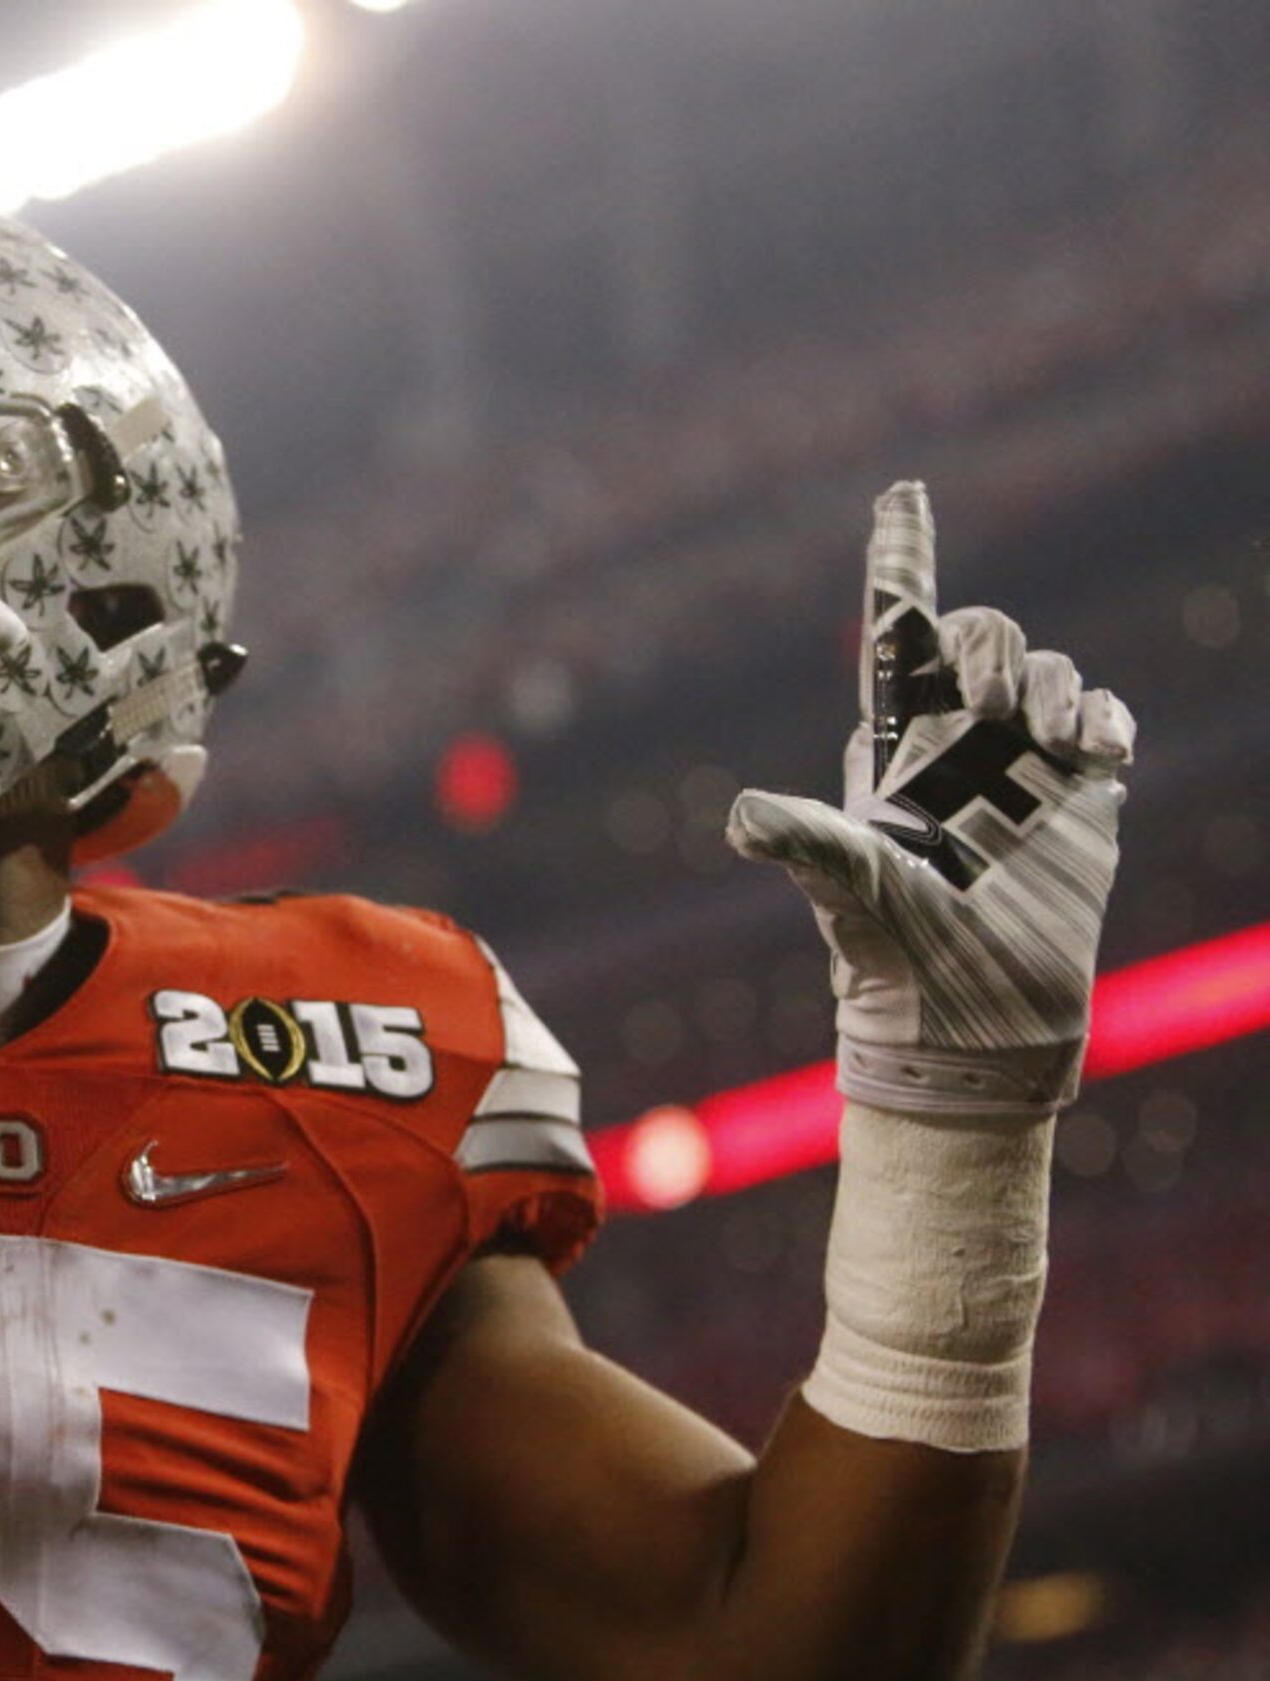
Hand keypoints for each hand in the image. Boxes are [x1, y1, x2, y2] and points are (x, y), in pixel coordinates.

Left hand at [726, 482, 1135, 1115]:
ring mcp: (1018, 764)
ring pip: (1049, 670)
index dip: (902, 559)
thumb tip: (741, 813)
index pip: (896, 632)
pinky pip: (1102, 718)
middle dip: (998, 647)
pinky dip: (1105, 719)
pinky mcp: (1077, 795)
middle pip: (983, 635)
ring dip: (1059, 690)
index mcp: (890, 746)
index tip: (903, 491)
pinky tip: (1096, 756)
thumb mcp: (849, 892)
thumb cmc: (896, 958)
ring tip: (1056, 751)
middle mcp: (954, 743)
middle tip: (1002, 712)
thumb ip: (807, 842)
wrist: (973, 1021)